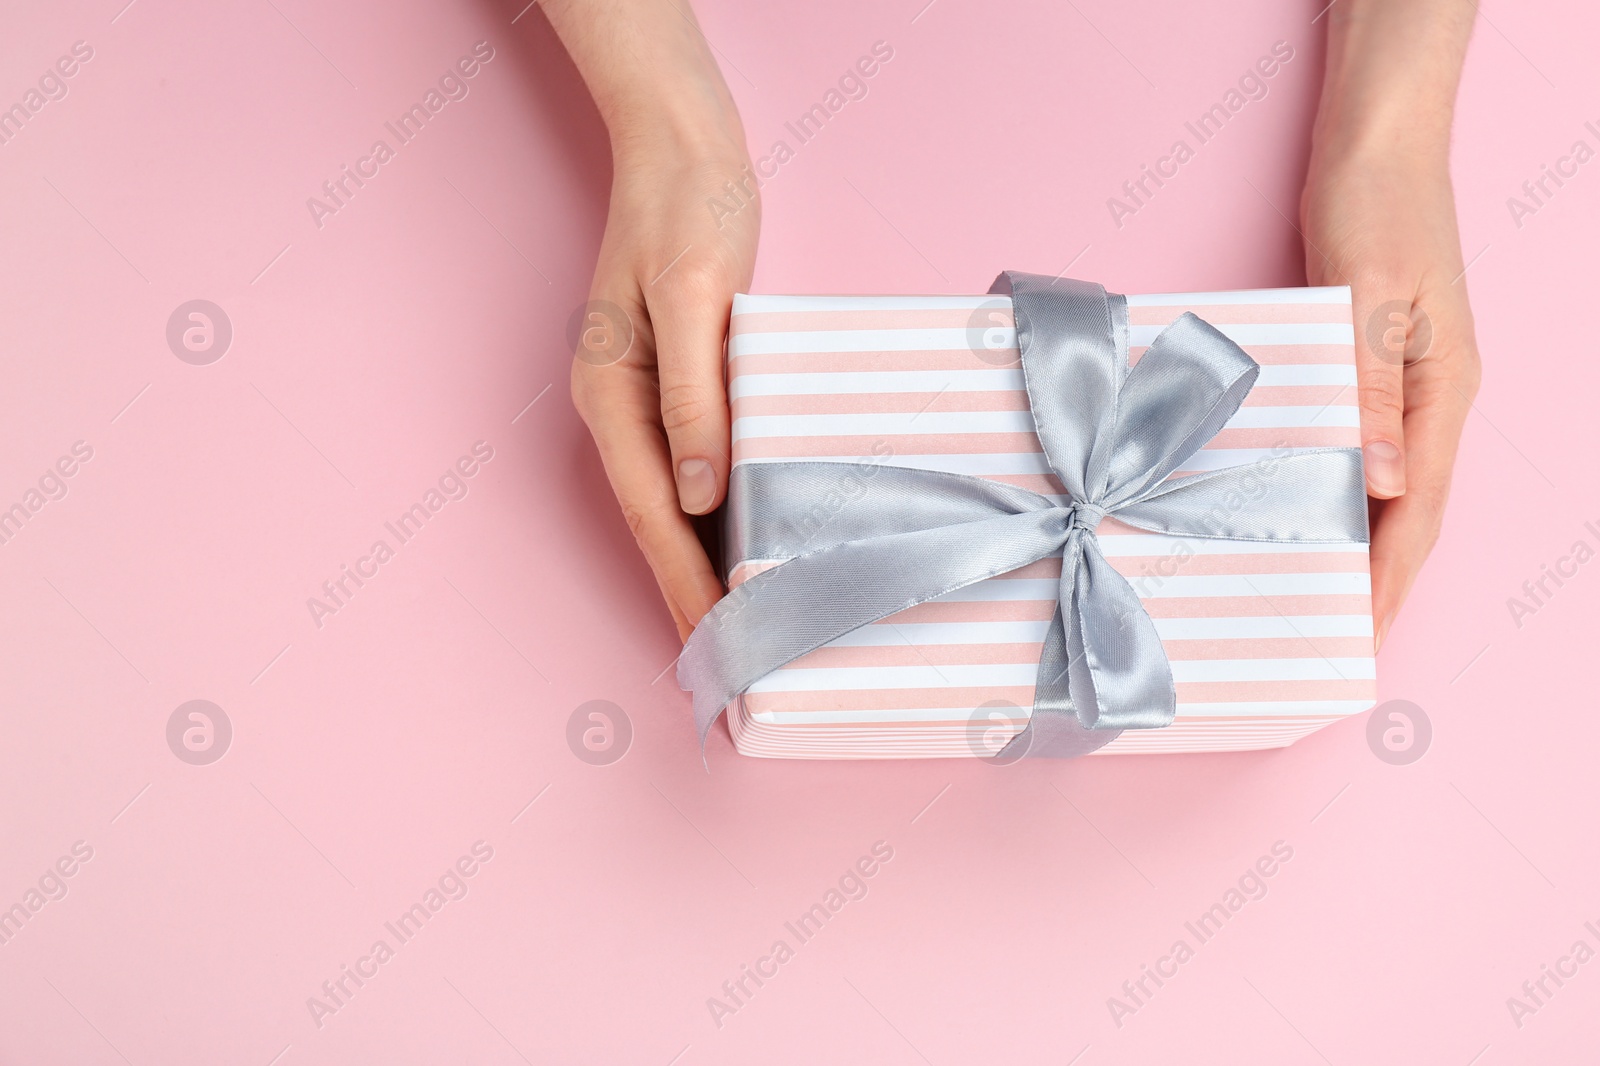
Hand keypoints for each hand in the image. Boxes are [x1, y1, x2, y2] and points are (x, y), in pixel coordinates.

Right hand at [570, 123, 756, 640]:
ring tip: (742, 626)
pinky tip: (744, 543)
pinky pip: (690, 468)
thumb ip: (693, 398)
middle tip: (735, 666)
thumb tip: (698, 495)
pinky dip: (713, 516)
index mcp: (611, 394)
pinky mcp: (671, 383)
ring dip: (701, 565)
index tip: (720, 645)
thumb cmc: (691, 207)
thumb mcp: (696, 296)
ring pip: (671, 504)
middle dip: (690, 595)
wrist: (683, 143)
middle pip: (656, 523)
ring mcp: (639, 397)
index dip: (686, 584)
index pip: (654, 514)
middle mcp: (616, 407)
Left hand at [1301, 0, 1478, 649]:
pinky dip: (1334, 488)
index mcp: (1442, 392)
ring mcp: (1401, 382)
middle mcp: (1428, 398)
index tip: (1361, 637)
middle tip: (1332, 638)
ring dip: (1353, 541)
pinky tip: (1298, 509)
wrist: (1372, 139)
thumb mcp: (1368, 298)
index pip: (1419, 511)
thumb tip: (1382, 482)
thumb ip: (1372, 390)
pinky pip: (1355, 446)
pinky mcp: (1368, 365)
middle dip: (1374, 580)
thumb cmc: (1374, 205)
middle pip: (1407, 511)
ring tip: (1313, 594)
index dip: (1389, 580)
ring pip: (1382, 484)